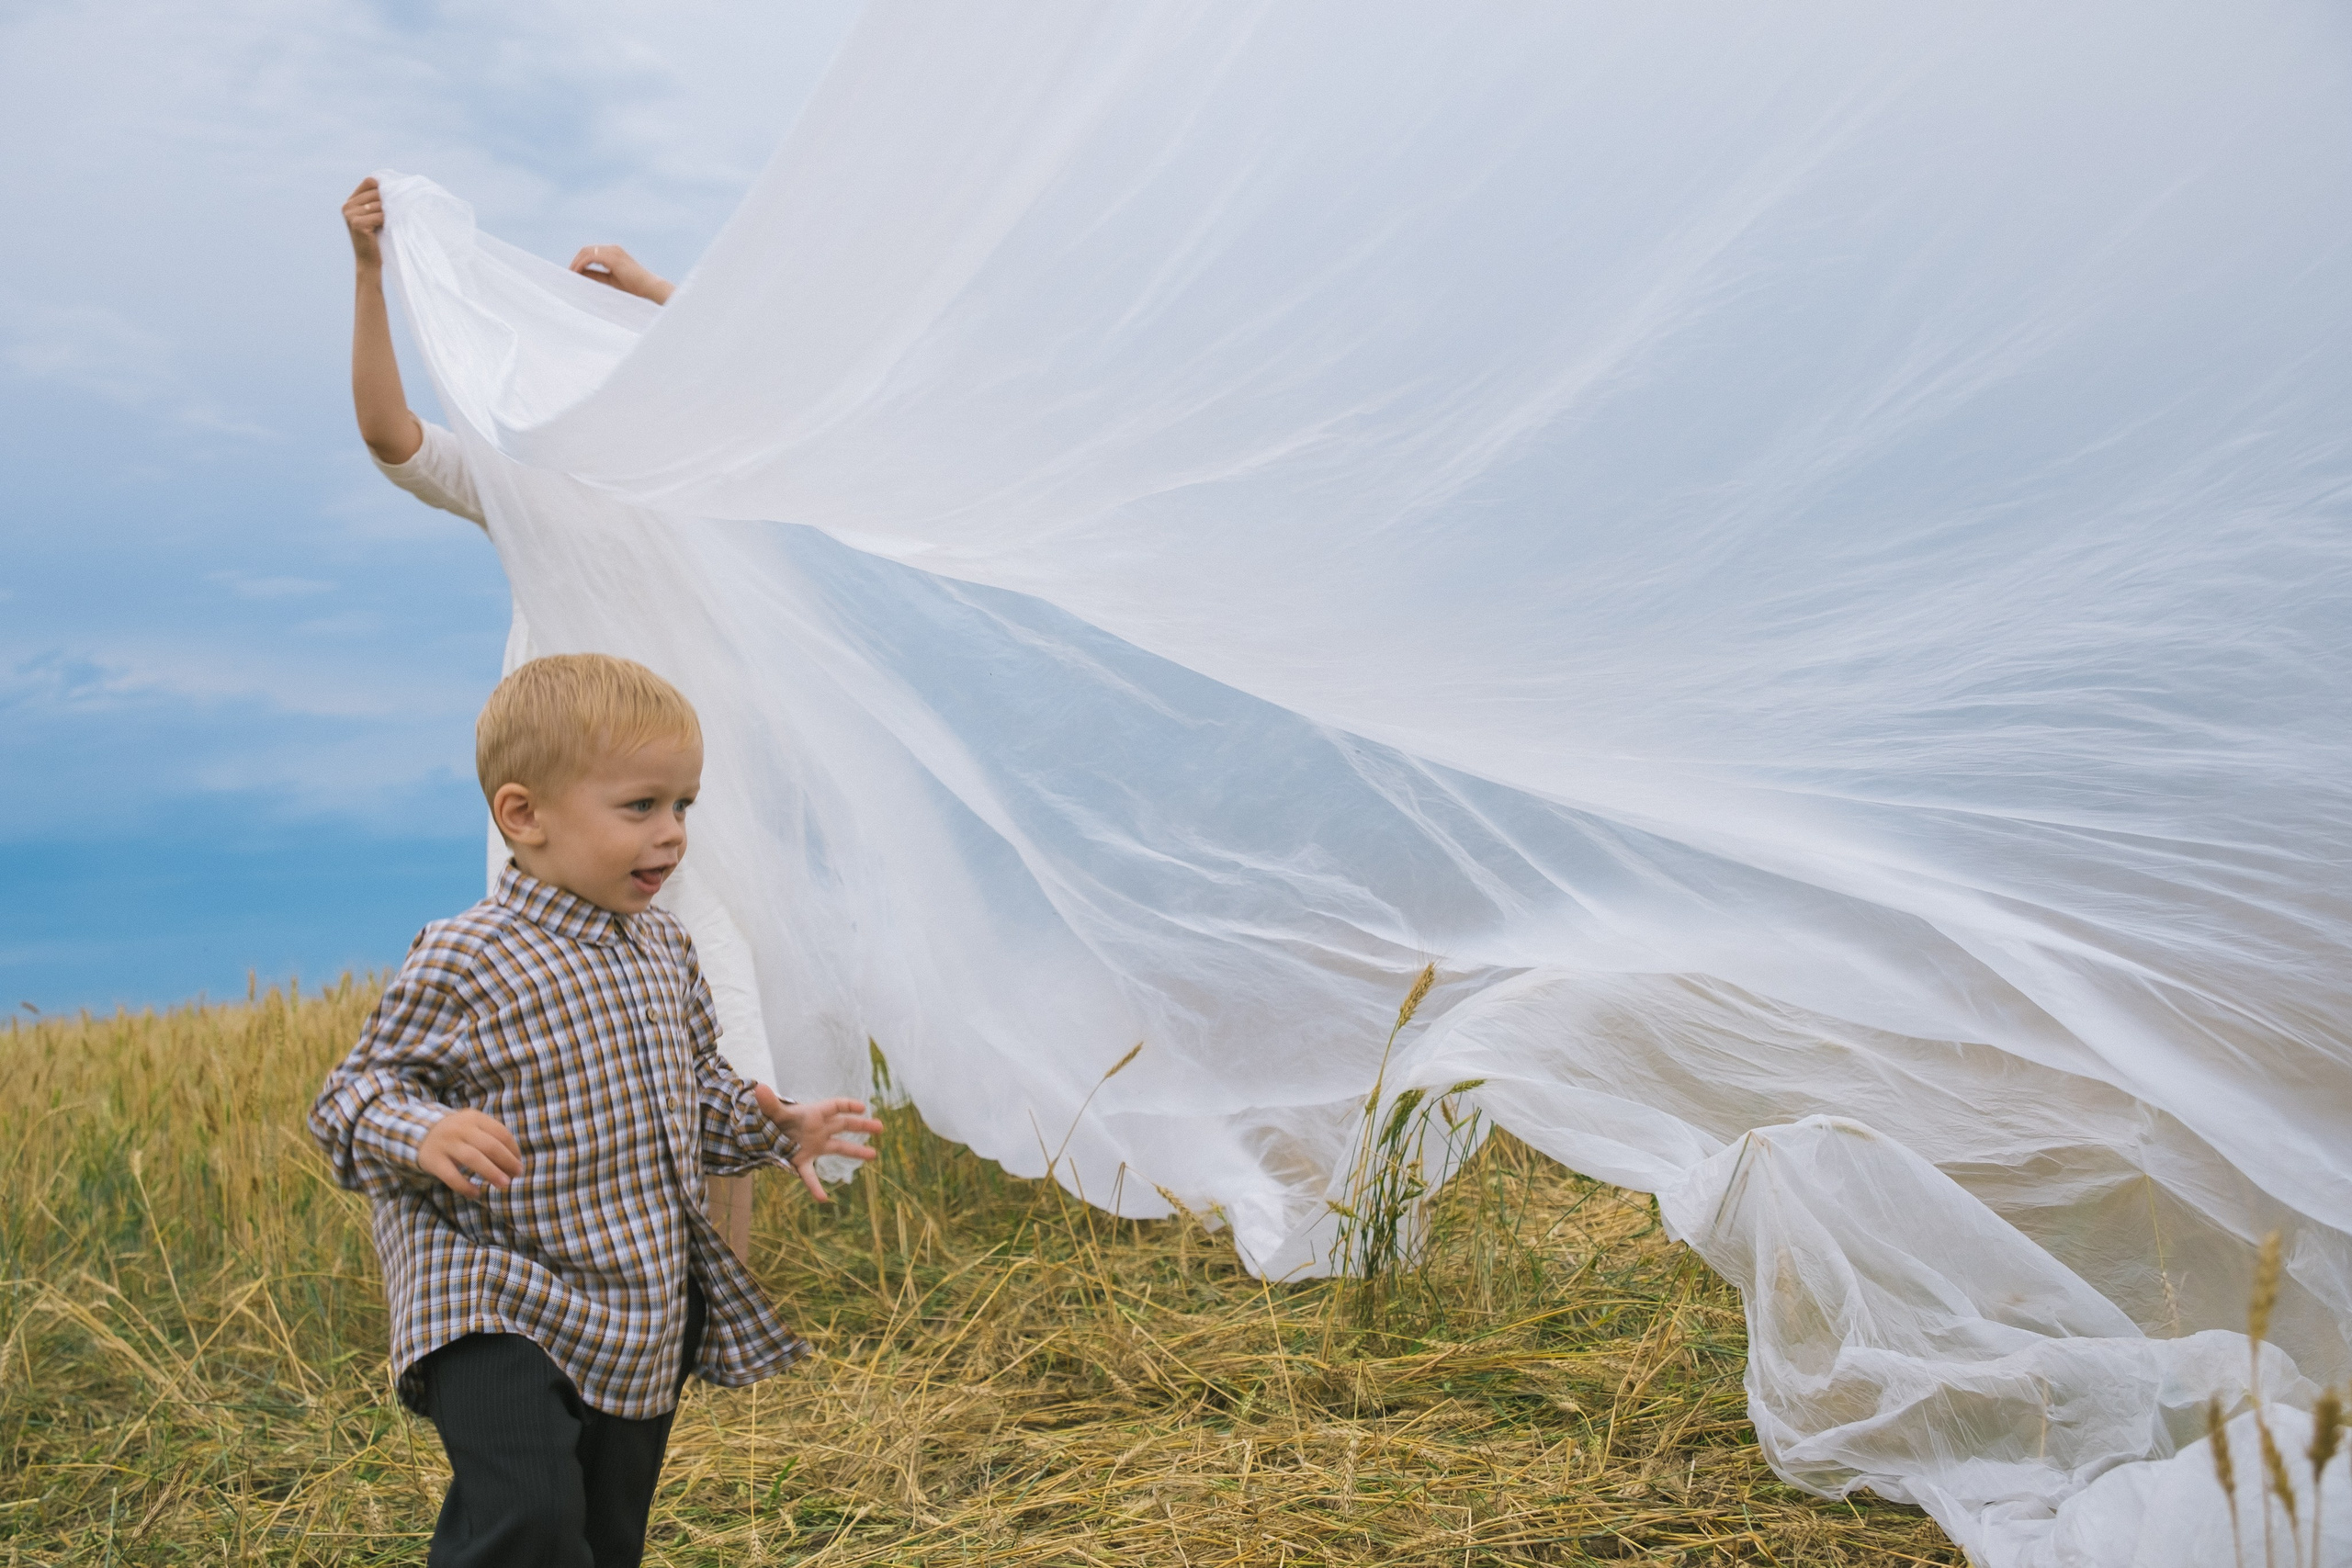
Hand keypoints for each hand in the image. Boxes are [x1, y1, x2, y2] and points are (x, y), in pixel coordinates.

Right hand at [343, 177, 384, 268]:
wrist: (368, 261)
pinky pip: (379, 215)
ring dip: (387, 214)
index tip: (392, 198)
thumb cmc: (376, 238)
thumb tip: (391, 185)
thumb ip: (376, 201)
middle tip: (390, 217)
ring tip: (386, 224)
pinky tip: (383, 229)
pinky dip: (386, 222)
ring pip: (378, 204)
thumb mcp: (373, 216)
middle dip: (387, 202)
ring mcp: (350, 214)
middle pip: (375, 192)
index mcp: (350, 201)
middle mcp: (347, 206)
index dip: (382, 188)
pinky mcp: (357, 223)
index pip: (369, 182)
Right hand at [416, 1108, 521, 1200]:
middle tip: (517, 1175)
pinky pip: (451, 1176)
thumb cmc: (457, 1134)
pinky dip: (465, 1186)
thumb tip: (515, 1162)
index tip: (518, 1164)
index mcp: (475, 1118)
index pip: (501, 1133)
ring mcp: (446, 1144)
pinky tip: (476, 1193)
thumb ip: (491, 1138)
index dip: (513, 1150)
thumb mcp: (474, 1127)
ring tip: (504, 1184)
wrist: (420, 1134)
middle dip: (507, 1162)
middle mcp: (461, 1128)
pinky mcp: (434, 1160)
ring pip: (473, 1158)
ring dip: (491, 1172)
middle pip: (490, 1146)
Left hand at [568, 244, 673, 304]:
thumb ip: (597, 275)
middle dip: (576, 260)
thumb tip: (582, 275)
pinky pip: (591, 257)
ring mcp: (612, 251)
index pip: (592, 252)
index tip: (573, 273)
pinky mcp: (612, 257)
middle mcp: (612, 249)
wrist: (649, 286)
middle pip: (587, 250)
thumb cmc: (635, 286)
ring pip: (587, 252)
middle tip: (569, 273)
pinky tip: (577, 272)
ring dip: (576, 262)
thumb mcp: (612, 279)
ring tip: (571, 274)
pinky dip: (581, 264)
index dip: (580, 261)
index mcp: (614, 252)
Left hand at [754, 1085, 881, 1201]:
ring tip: (873, 1155)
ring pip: (839, 1147)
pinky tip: (822, 1199)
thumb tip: (760, 1089)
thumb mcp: (773, 1112)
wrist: (767, 1133)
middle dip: (861, 1125)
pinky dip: (815, 1187)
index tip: (862, 1108)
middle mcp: (819, 1129)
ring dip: (856, 1151)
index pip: (834, 1106)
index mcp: (813, 1114)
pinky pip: (811, 1175)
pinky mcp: (804, 1161)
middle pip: (844, 1124)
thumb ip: (769, 1103)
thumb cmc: (775, 1119)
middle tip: (879, 1127)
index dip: (847, 1105)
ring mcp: (814, 1145)